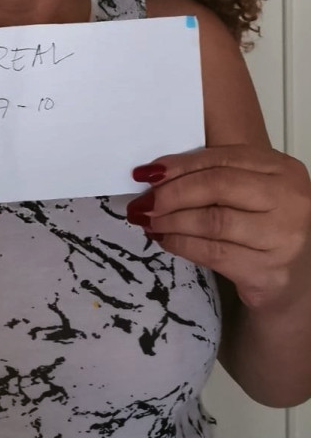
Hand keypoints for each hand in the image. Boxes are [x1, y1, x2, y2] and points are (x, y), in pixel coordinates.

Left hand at [127, 145, 310, 310]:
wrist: (293, 279)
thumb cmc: (265, 227)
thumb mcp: (252, 192)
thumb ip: (215, 176)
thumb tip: (156, 175)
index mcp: (284, 170)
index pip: (224, 158)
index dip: (181, 165)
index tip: (148, 173)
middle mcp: (290, 201)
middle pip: (217, 186)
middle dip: (171, 193)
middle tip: (144, 202)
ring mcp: (282, 238)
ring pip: (212, 222)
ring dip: (171, 221)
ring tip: (149, 221)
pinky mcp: (268, 272)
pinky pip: (213, 253)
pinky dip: (182, 245)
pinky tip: (166, 240)